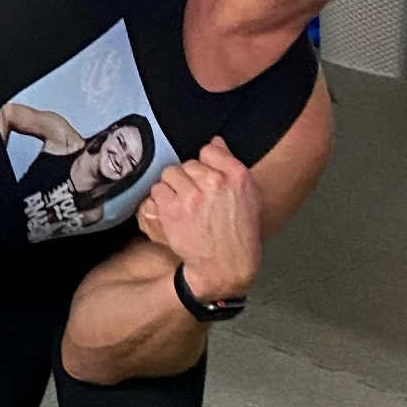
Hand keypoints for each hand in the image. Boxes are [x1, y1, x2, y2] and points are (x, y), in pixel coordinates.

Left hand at [136, 137, 260, 301]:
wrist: (225, 264)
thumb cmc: (240, 231)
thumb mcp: (249, 195)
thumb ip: (230, 165)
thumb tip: (215, 142)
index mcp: (237, 175)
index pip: (208, 150)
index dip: (205, 164)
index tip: (206, 178)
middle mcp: (214, 182)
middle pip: (187, 163)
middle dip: (189, 178)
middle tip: (196, 197)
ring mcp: (191, 195)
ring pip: (170, 174)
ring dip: (173, 187)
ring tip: (184, 204)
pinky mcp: (172, 208)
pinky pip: (157, 190)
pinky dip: (161, 200)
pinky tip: (173, 211)